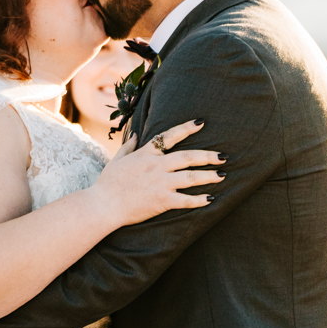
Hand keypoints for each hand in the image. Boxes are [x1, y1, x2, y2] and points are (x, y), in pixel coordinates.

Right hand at [89, 119, 224, 226]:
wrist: (103, 205)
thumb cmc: (107, 184)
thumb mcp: (117, 160)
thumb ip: (128, 146)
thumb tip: (135, 135)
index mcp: (146, 154)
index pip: (169, 136)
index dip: (187, 128)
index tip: (201, 122)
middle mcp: (156, 166)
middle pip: (188, 157)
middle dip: (208, 156)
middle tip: (223, 156)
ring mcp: (160, 183)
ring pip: (191, 177)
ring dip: (209, 176)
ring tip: (222, 175)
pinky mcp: (161, 201)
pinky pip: (185, 200)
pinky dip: (199, 200)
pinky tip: (211, 199)